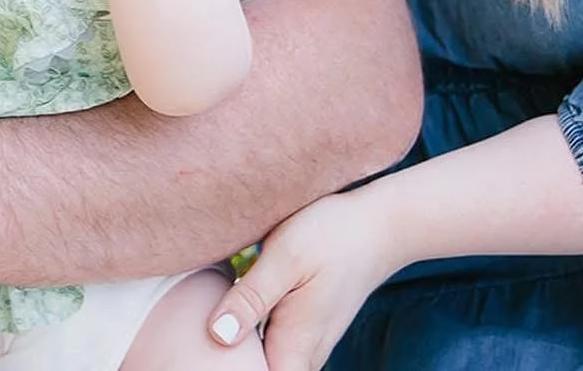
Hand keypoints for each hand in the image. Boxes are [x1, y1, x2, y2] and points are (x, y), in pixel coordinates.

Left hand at [207, 191, 395, 370]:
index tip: (204, 350)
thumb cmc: (332, 235)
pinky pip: (274, 348)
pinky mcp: (306, 329)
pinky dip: (254, 338)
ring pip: (265, 362)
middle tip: (204, 333)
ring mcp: (307, 344)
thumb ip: (251, 298)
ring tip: (219, 318)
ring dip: (241, 349)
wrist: (379, 226)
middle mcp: (303, 355)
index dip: (228, 369)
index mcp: (294, 347)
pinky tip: (236, 312)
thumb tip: (217, 336)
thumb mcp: (285, 258)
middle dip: (230, 360)